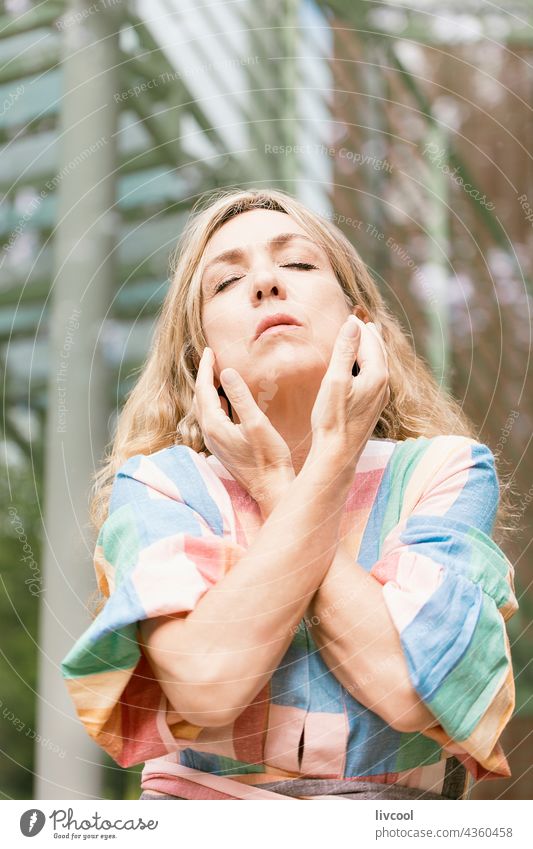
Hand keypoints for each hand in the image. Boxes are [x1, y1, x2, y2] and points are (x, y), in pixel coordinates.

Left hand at [193, 347, 294, 513]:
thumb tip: (226, 372)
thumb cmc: (268, 457)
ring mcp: (214, 442)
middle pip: (200, 397)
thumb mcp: (257, 423)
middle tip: (211, 357)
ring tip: (217, 371)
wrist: (272, 488)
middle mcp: (209, 434)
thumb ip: (240, 397)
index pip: (204, 389)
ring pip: (205, 408)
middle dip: (204, 375)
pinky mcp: (222, 446)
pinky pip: (212, 417)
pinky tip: (225, 398)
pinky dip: (215, 401)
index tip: (209, 350)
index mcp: (214, 426)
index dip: (206, 367)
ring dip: (209, 388)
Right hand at [308, 315, 389, 472]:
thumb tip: (353, 323)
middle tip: (361, 321)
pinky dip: (368, 364)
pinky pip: (375, 377)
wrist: (337, 455)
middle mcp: (384, 385)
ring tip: (365, 338)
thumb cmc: (333, 419)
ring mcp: (380, 398)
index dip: (358, 327)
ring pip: (378, 365)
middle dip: (369, 335)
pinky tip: (361, 368)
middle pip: (379, 351)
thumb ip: (345, 350)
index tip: (350, 314)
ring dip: (370, 349)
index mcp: (377, 375)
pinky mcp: (372, 407)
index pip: (369, 341)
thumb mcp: (335, 380)